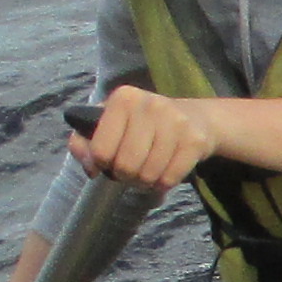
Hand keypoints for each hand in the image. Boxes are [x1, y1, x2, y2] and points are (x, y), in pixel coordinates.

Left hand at [81, 82, 237, 190]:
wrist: (196, 118)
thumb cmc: (143, 124)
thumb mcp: (109, 123)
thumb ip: (85, 143)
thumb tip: (91, 169)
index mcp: (123, 99)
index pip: (100, 150)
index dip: (101, 163)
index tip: (110, 159)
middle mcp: (149, 105)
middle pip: (125, 166)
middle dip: (125, 176)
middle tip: (131, 169)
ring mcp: (175, 122)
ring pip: (148, 175)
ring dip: (145, 181)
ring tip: (147, 170)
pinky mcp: (194, 140)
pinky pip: (169, 179)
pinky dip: (163, 183)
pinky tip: (164, 171)